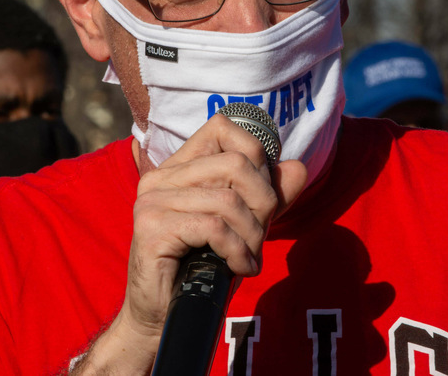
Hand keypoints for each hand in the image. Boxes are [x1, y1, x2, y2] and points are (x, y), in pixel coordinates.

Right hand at [77, 113, 306, 372]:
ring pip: (228, 199)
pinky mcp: (151, 229)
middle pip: (235, 163)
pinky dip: (237, 250)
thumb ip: (267, 197)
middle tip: (260, 236)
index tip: (261, 196)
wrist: (162, 319)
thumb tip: (297, 167)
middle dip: (262, 202)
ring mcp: (152, 201)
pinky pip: (213, 227)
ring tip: (248, 257)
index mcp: (178, 169)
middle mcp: (160, 178)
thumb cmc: (201, 270)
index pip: (222, 128)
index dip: (255, 156)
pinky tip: (238, 268)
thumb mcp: (242, 228)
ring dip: (251, 234)